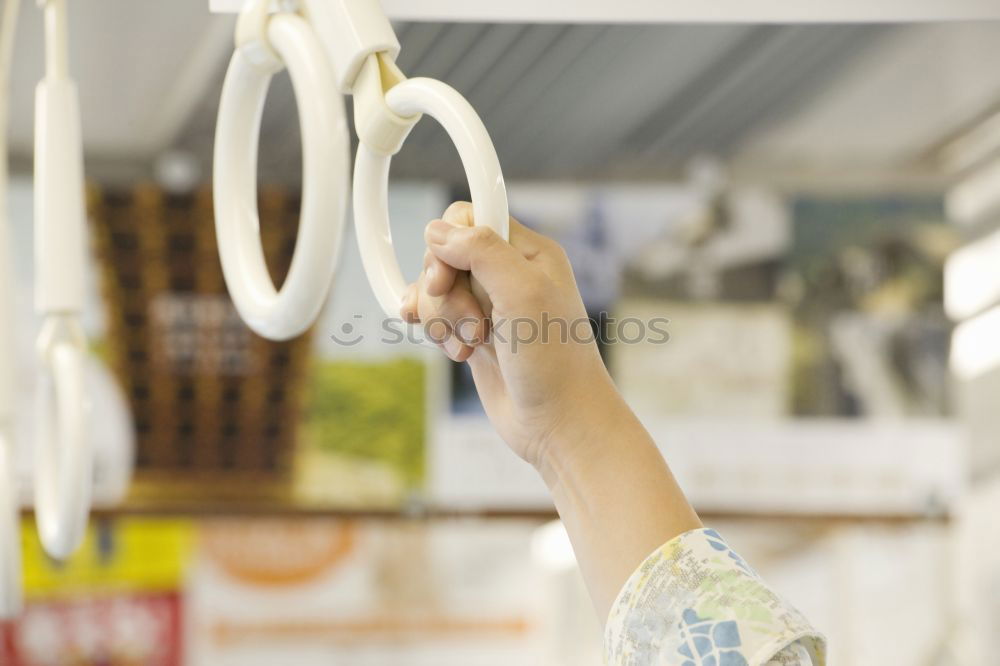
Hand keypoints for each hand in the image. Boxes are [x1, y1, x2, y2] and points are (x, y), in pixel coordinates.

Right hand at [400, 202, 619, 468]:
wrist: (558, 423)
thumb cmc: (554, 361)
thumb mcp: (522, 293)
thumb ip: (481, 251)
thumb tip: (436, 229)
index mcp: (528, 252)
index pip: (469, 218)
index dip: (448, 245)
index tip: (446, 278)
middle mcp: (509, 274)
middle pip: (444, 256)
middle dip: (445, 292)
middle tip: (475, 324)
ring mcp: (490, 305)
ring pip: (436, 290)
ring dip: (443, 319)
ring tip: (472, 345)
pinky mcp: (475, 334)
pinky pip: (437, 318)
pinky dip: (438, 333)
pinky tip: (454, 351)